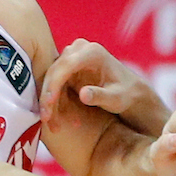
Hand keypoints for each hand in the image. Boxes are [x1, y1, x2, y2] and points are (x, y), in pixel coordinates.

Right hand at [40, 39, 156, 132]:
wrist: (129, 92)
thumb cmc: (126, 94)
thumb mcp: (116, 98)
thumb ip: (100, 96)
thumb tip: (82, 94)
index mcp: (92, 52)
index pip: (66, 65)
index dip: (54, 84)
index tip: (48, 103)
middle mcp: (80, 50)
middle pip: (54, 71)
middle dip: (48, 96)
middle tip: (45, 119)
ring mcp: (72, 57)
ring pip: (51, 79)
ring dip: (49, 102)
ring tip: (53, 125)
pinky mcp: (67, 69)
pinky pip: (54, 85)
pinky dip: (54, 102)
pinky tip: (57, 120)